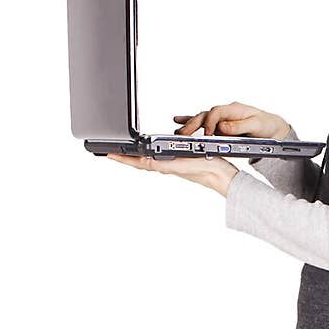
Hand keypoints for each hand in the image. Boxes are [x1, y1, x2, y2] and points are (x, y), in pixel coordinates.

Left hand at [105, 148, 238, 196]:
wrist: (222, 176)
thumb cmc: (205, 170)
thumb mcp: (180, 164)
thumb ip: (162, 163)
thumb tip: (144, 162)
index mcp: (163, 165)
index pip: (137, 162)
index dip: (122, 158)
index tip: (107, 154)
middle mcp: (165, 166)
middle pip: (140, 162)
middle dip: (126, 157)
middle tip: (111, 152)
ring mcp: (173, 165)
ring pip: (149, 160)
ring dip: (136, 156)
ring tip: (125, 153)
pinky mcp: (181, 162)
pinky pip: (160, 158)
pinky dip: (151, 154)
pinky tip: (151, 153)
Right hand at [173, 101, 289, 141]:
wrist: (270, 127)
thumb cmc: (265, 125)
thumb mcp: (256, 125)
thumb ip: (239, 126)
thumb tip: (223, 127)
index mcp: (234, 109)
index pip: (217, 112)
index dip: (210, 122)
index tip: (207, 134)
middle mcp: (225, 112)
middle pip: (205, 115)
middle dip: (193, 124)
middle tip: (183, 134)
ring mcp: (221, 118)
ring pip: (201, 119)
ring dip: (189, 125)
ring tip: (177, 132)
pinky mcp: (219, 125)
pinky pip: (203, 122)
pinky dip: (190, 122)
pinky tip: (178, 122)